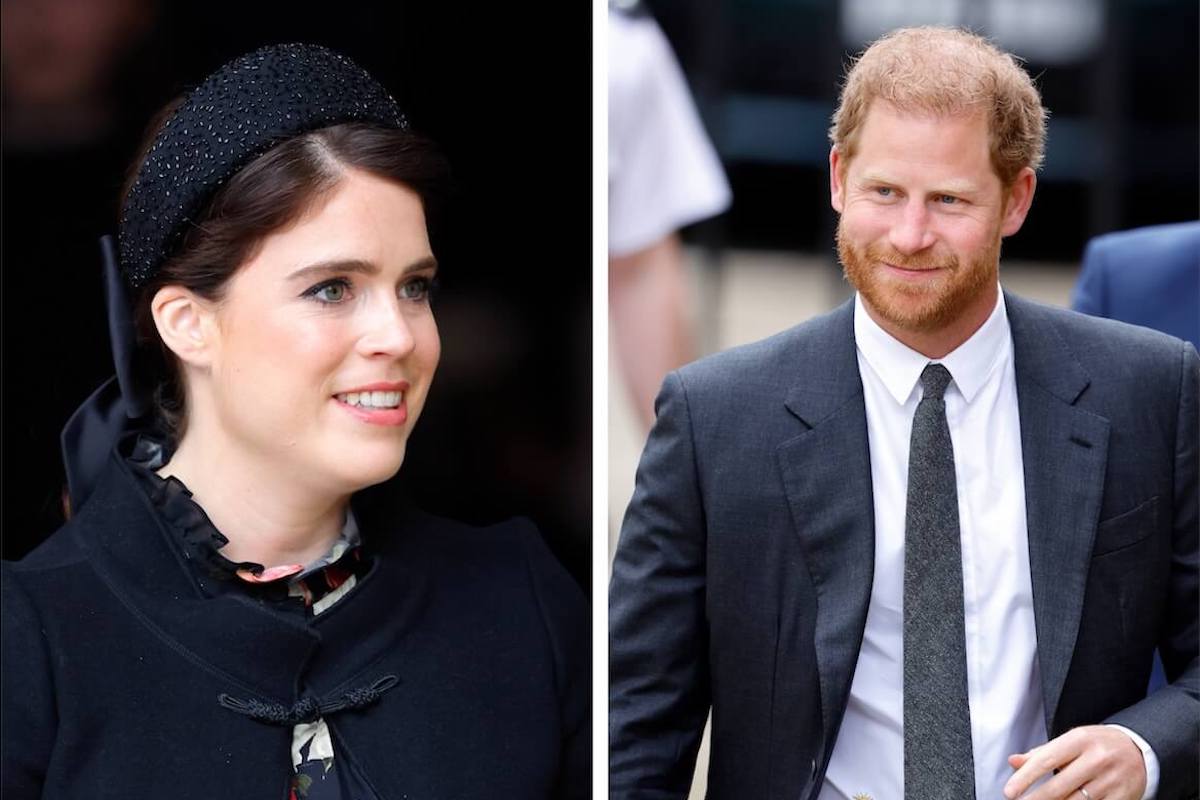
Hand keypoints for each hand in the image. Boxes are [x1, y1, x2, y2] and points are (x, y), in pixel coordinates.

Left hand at [1002, 725, 1146, 799]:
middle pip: (1059, 786)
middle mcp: (1097, 758)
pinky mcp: (1124, 797)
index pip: (1046, 760)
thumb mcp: (1071, 741)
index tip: (1009, 791)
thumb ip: (1042, 753)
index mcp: (1080, 739)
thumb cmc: (1097, 745)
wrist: (1141, 749)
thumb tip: (1013, 762)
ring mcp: (1112, 780)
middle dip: (1036, 799)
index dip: (1025, 778)